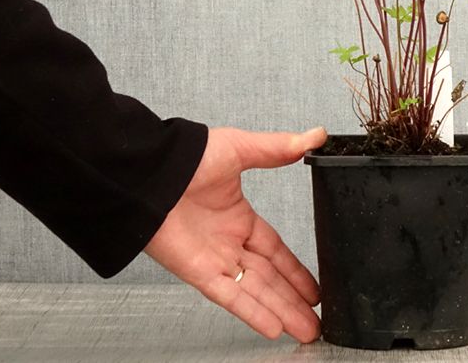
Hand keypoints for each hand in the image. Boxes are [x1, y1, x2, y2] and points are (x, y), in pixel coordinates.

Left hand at [144, 125, 327, 342]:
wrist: (150, 174)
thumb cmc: (189, 157)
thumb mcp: (242, 148)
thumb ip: (279, 148)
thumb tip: (316, 136)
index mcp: (239, 217)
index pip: (275, 250)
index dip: (295, 270)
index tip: (314, 287)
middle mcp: (229, 242)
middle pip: (269, 278)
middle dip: (293, 299)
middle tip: (316, 320)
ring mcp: (215, 259)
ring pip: (256, 292)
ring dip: (282, 311)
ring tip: (307, 331)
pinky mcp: (199, 272)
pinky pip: (231, 297)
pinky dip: (252, 312)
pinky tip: (274, 328)